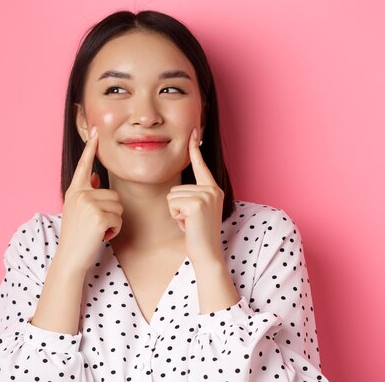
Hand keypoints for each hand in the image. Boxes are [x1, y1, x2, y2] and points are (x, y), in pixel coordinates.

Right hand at [57, 127, 122, 271]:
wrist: (70, 258)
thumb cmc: (76, 236)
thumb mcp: (78, 210)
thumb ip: (87, 192)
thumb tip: (96, 177)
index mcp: (74, 191)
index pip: (84, 166)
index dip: (90, 148)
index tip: (95, 130)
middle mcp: (80, 194)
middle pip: (113, 194)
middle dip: (111, 213)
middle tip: (95, 226)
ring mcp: (88, 204)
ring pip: (118, 207)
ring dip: (113, 222)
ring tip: (97, 230)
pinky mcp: (98, 216)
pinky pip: (118, 219)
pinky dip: (114, 230)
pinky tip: (101, 236)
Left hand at [166, 127, 224, 265]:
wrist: (207, 254)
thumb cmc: (199, 235)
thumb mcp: (196, 212)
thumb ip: (192, 197)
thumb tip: (178, 192)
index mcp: (213, 189)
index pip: (200, 165)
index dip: (195, 148)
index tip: (193, 131)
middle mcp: (212, 189)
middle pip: (175, 188)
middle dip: (177, 207)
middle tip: (191, 221)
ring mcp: (206, 195)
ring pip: (172, 195)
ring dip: (176, 212)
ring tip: (190, 223)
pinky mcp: (197, 203)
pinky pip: (172, 203)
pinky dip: (176, 217)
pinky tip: (188, 225)